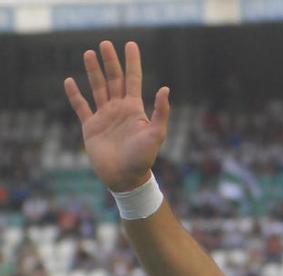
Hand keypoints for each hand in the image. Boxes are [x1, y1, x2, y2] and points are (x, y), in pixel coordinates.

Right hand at [64, 41, 169, 191]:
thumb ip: (161, 111)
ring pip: (97, 88)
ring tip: (88, 53)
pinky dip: (74, 94)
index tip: (130, 44)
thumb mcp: (156, 134)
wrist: (125, 178)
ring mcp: (104, 117)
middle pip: (114, 79)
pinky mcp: (91, 127)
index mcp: (135, 109)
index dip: (132, 62)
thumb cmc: (143, 158)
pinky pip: (81, 107)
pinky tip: (69, 81)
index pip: (133, 79)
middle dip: (110, 61)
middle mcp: (119, 109)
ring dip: (93, 71)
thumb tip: (165, 88)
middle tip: (105, 43)